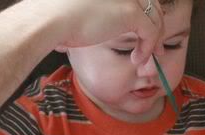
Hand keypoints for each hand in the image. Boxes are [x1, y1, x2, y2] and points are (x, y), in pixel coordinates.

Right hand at [38, 0, 165, 63]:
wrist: (48, 21)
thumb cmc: (56, 17)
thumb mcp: (85, 9)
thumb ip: (105, 12)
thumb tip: (116, 22)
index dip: (146, 14)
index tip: (148, 34)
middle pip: (151, 4)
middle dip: (157, 27)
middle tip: (155, 48)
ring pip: (155, 18)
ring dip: (153, 41)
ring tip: (144, 57)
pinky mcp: (130, 11)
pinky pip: (150, 31)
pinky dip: (147, 48)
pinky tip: (137, 59)